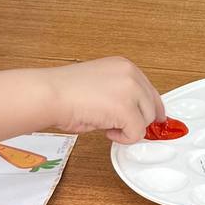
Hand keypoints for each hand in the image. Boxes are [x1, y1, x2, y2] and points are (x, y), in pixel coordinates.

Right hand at [43, 56, 163, 143]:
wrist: (50, 94)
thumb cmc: (65, 92)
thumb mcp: (101, 84)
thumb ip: (120, 94)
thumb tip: (134, 114)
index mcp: (124, 66)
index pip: (150, 90)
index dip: (150, 108)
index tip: (154, 119)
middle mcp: (131, 74)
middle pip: (152, 106)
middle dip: (139, 120)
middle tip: (121, 127)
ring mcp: (131, 91)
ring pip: (146, 120)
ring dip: (128, 128)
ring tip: (106, 124)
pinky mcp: (127, 110)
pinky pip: (136, 133)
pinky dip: (123, 138)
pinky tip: (106, 131)